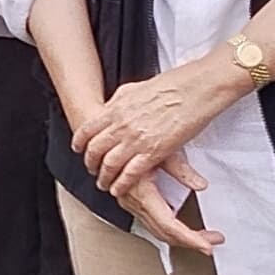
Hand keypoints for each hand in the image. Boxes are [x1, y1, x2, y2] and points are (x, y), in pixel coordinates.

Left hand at [73, 62, 248, 241]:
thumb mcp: (136, 88)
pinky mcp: (154, 152)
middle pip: (95, 150)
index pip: (88, 129)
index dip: (80, 143)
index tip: (79, 150)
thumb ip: (120, 101)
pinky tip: (119, 189)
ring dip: (104, 177)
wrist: (195, 89)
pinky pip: (131, 174)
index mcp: (117, 108)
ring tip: (104, 184)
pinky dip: (122, 184)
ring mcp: (136, 140)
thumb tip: (111, 107)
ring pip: (109, 165)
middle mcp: (122, 125)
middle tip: (92, 170)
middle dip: (90, 163)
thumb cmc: (171, 85)